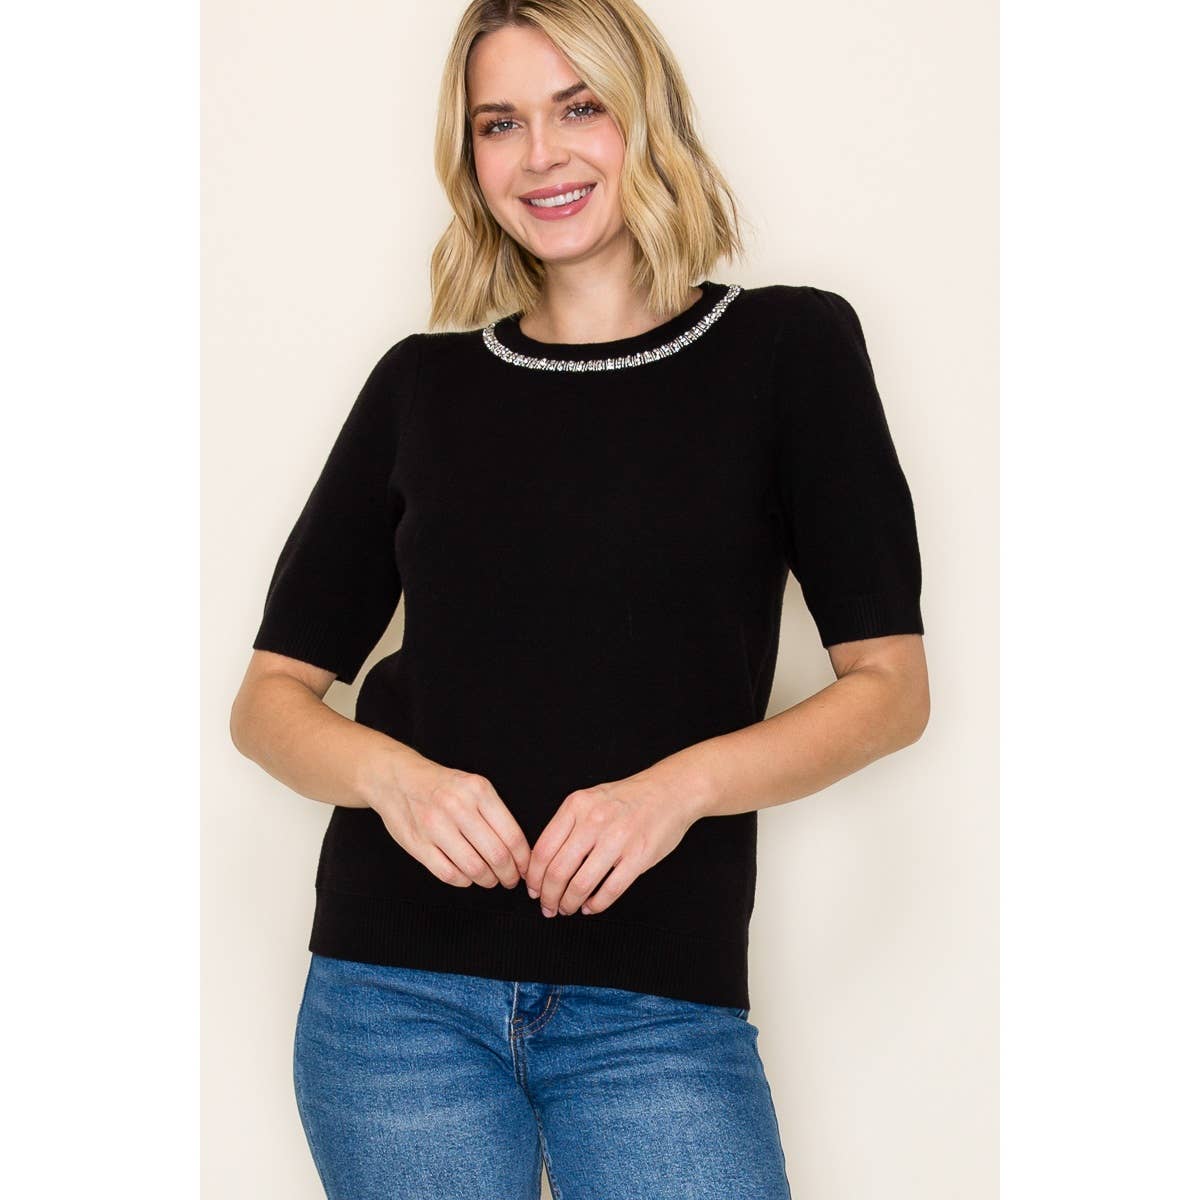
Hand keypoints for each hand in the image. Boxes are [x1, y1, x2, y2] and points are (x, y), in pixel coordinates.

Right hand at [370, 759, 530, 889]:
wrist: (397, 779)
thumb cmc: (441, 786)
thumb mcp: (473, 786)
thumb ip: (495, 813)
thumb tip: (520, 850)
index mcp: (478, 790)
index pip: (512, 835)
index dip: (523, 860)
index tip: (525, 869)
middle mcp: (458, 807)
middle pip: (496, 855)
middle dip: (508, 875)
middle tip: (510, 880)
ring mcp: (435, 826)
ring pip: (474, 868)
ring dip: (487, 880)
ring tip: (489, 879)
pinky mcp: (417, 844)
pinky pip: (448, 874)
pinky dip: (463, 881)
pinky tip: (466, 876)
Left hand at [525, 767, 709, 916]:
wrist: (670, 791)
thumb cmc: (628, 798)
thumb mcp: (590, 799)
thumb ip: (567, 825)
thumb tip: (541, 862)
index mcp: (576, 805)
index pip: (542, 850)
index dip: (533, 877)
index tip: (533, 890)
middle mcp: (594, 821)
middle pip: (557, 871)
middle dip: (548, 897)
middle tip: (548, 907)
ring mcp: (618, 839)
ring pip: (581, 884)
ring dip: (569, 903)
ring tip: (568, 908)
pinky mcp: (639, 856)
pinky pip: (610, 890)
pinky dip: (596, 905)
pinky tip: (591, 906)